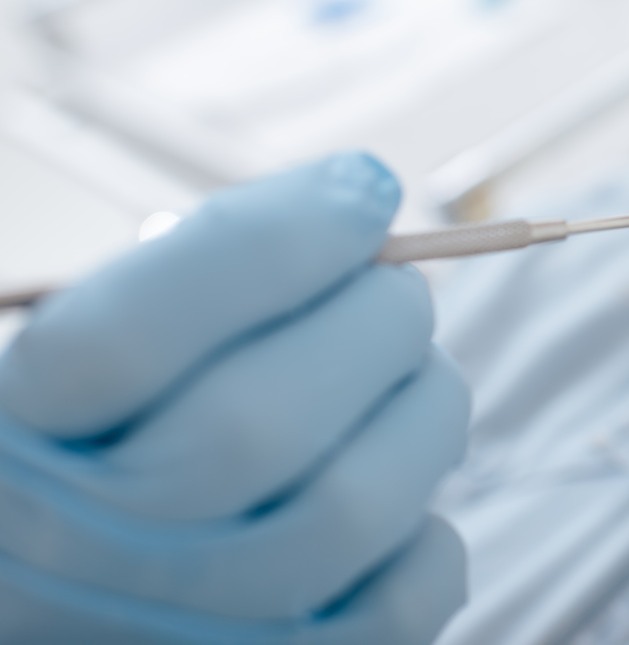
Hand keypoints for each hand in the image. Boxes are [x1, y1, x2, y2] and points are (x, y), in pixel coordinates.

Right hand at [0, 154, 468, 643]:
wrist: (85, 600)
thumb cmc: (121, 451)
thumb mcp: (103, 364)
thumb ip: (197, 284)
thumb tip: (357, 205)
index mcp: (19, 442)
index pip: (128, 335)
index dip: (276, 241)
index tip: (365, 185)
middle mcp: (81, 554)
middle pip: (260, 422)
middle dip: (374, 320)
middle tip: (398, 289)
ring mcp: (189, 630)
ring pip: (355, 504)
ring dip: (426, 407)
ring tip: (417, 376)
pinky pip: (408, 594)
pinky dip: (429, 527)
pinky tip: (398, 490)